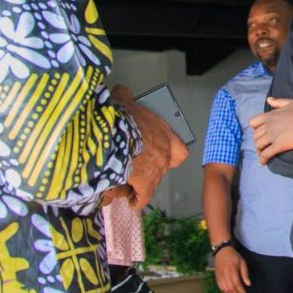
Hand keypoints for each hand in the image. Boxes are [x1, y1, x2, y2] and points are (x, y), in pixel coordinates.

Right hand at [115, 88, 188, 208]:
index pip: (179, 150)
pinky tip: (129, 200)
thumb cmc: (121, 117)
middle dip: (150, 167)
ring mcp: (156, 170)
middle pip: (163, 166)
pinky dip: (136, 199)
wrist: (113, 135)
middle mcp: (164, 154)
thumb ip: (126, 96)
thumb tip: (122, 92)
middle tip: (137, 165)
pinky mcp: (144, 184)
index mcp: (163, 133)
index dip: (172, 152)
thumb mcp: (124, 100)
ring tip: (127, 182)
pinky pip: (142, 197)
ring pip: (152, 182)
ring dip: (141, 182)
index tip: (162, 153)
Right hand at [213, 246, 249, 292]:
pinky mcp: (217, 277)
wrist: (222, 251)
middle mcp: (225, 275)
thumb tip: (248, 284)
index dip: (241, 291)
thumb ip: (245, 273)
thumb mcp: (242, 262)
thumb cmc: (234, 256)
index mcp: (232, 270)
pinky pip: (220, 287)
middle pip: (230, 288)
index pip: (236, 283)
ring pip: (225, 289)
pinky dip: (225, 292)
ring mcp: (220, 276)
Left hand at [250, 97, 292, 163]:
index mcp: (270, 115)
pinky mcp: (279, 145)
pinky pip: (266, 154)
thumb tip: (268, 99)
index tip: (260, 131)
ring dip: (259, 150)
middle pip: (255, 136)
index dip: (255, 128)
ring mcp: (273, 136)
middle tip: (262, 145)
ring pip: (259, 145)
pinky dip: (263, 159)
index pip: (253, 122)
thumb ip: (277, 101)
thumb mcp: (289, 102)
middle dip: (257, 141)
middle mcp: (269, 125)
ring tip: (262, 154)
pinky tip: (263, 163)